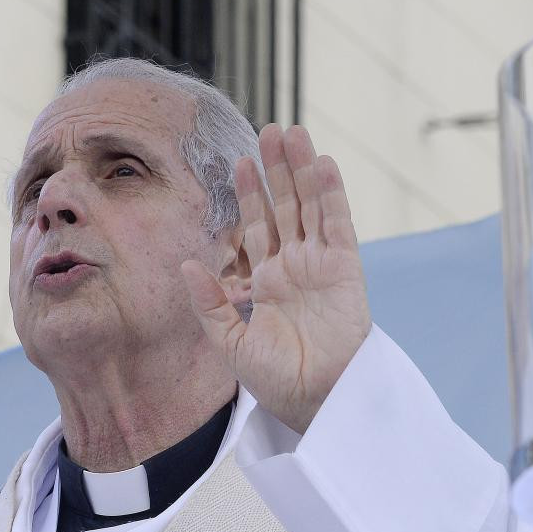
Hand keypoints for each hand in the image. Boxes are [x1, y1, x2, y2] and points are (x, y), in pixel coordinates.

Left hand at [181, 125, 370, 434]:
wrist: (312, 401)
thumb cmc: (274, 379)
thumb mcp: (229, 340)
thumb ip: (210, 302)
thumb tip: (187, 264)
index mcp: (266, 280)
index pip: (257, 227)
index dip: (249, 194)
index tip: (237, 162)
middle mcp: (295, 266)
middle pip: (285, 206)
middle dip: (276, 169)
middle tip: (268, 130)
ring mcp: (321, 265)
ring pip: (310, 206)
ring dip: (301, 170)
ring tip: (292, 133)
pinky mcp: (346, 270)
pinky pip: (337, 225)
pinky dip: (330, 194)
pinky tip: (321, 164)